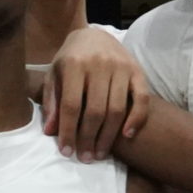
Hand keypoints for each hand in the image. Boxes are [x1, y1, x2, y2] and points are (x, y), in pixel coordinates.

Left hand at [41, 27, 152, 161]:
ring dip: (109, 136)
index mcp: (75, 64)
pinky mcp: (138, 70)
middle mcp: (100, 64)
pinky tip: (127, 136)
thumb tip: (51, 132)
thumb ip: (52, 101)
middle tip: (85, 158)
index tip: (67, 151)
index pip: (71, 105)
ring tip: (100, 153)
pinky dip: (137, 119)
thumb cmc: (70, 59)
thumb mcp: (54, 75)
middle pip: (95, 111)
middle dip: (89, 138)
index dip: (68, 131)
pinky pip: (142, 99)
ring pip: (117, 109)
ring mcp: (121, 67)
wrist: (93, 34)